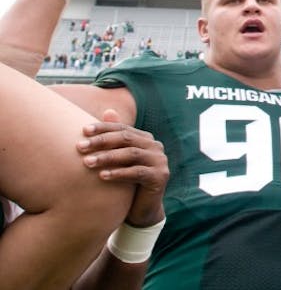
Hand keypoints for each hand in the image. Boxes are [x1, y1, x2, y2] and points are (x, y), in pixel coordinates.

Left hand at [79, 110, 168, 227]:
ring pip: (131, 154)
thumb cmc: (126, 183)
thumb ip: (115, 138)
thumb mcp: (119, 160)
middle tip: (79, 147)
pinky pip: (137, 172)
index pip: (122, 128)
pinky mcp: (160, 176)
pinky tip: (102, 176)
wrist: (142, 210)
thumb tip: (108, 110)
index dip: (103, 128)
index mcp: (145, 138)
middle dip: (101, 141)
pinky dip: (119, 173)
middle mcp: (155, 146)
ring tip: (87, 162)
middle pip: (126, 138)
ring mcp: (160, 161)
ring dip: (107, 157)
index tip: (82, 131)